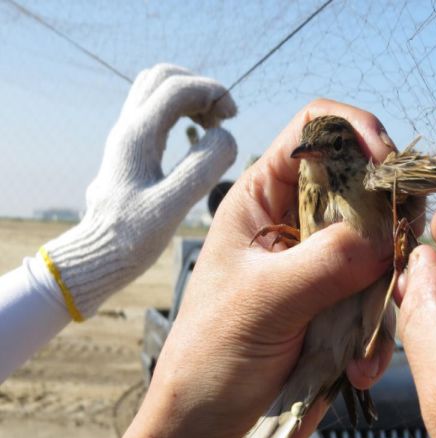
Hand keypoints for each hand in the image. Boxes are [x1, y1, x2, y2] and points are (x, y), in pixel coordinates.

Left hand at [42, 64, 236, 319]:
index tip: (232, 117)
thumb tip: (225, 136)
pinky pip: (155, 112)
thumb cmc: (132, 238)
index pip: (177, 87)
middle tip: (222, 117)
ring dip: (190, 98)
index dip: (212, 92)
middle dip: (199, 88)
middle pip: (163, 77)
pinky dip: (181, 113)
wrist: (97, 256)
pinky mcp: (131, 151)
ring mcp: (126, 138)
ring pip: (156, 91)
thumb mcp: (172, 206)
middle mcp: (128, 129)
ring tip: (212, 126)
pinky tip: (195, 140)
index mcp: (137, 137)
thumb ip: (202, 167)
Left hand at [115, 99, 398, 437]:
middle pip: (362, 187)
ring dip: (388, 286)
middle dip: (388, 215)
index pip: (314, 133)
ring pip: (381, 246)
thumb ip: (324, 260)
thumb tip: (385, 233)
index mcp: (263, 200)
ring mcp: (323, 266)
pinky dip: (380, 333)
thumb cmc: (211, 356)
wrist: (208, 426)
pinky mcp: (341, 306)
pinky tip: (360, 369)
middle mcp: (298, 224)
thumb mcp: (262, 301)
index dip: (356, 133)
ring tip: (371, 328)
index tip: (389, 166)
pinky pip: (381, 300)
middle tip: (400, 249)